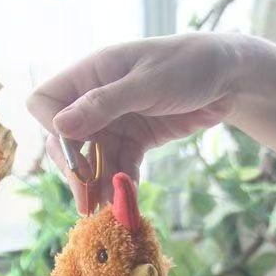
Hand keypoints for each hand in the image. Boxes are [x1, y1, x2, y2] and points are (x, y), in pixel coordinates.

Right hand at [27, 33, 241, 210]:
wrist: (229, 77)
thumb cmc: (188, 65)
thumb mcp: (147, 83)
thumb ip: (104, 104)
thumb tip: (59, 127)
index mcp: (91, 74)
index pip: (46, 104)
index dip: (54, 133)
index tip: (75, 157)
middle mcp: (96, 99)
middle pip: (67, 141)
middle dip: (77, 171)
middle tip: (88, 202)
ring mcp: (115, 121)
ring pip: (94, 160)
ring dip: (100, 185)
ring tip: (110, 209)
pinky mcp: (135, 139)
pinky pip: (120, 167)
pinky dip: (123, 184)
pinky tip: (129, 201)